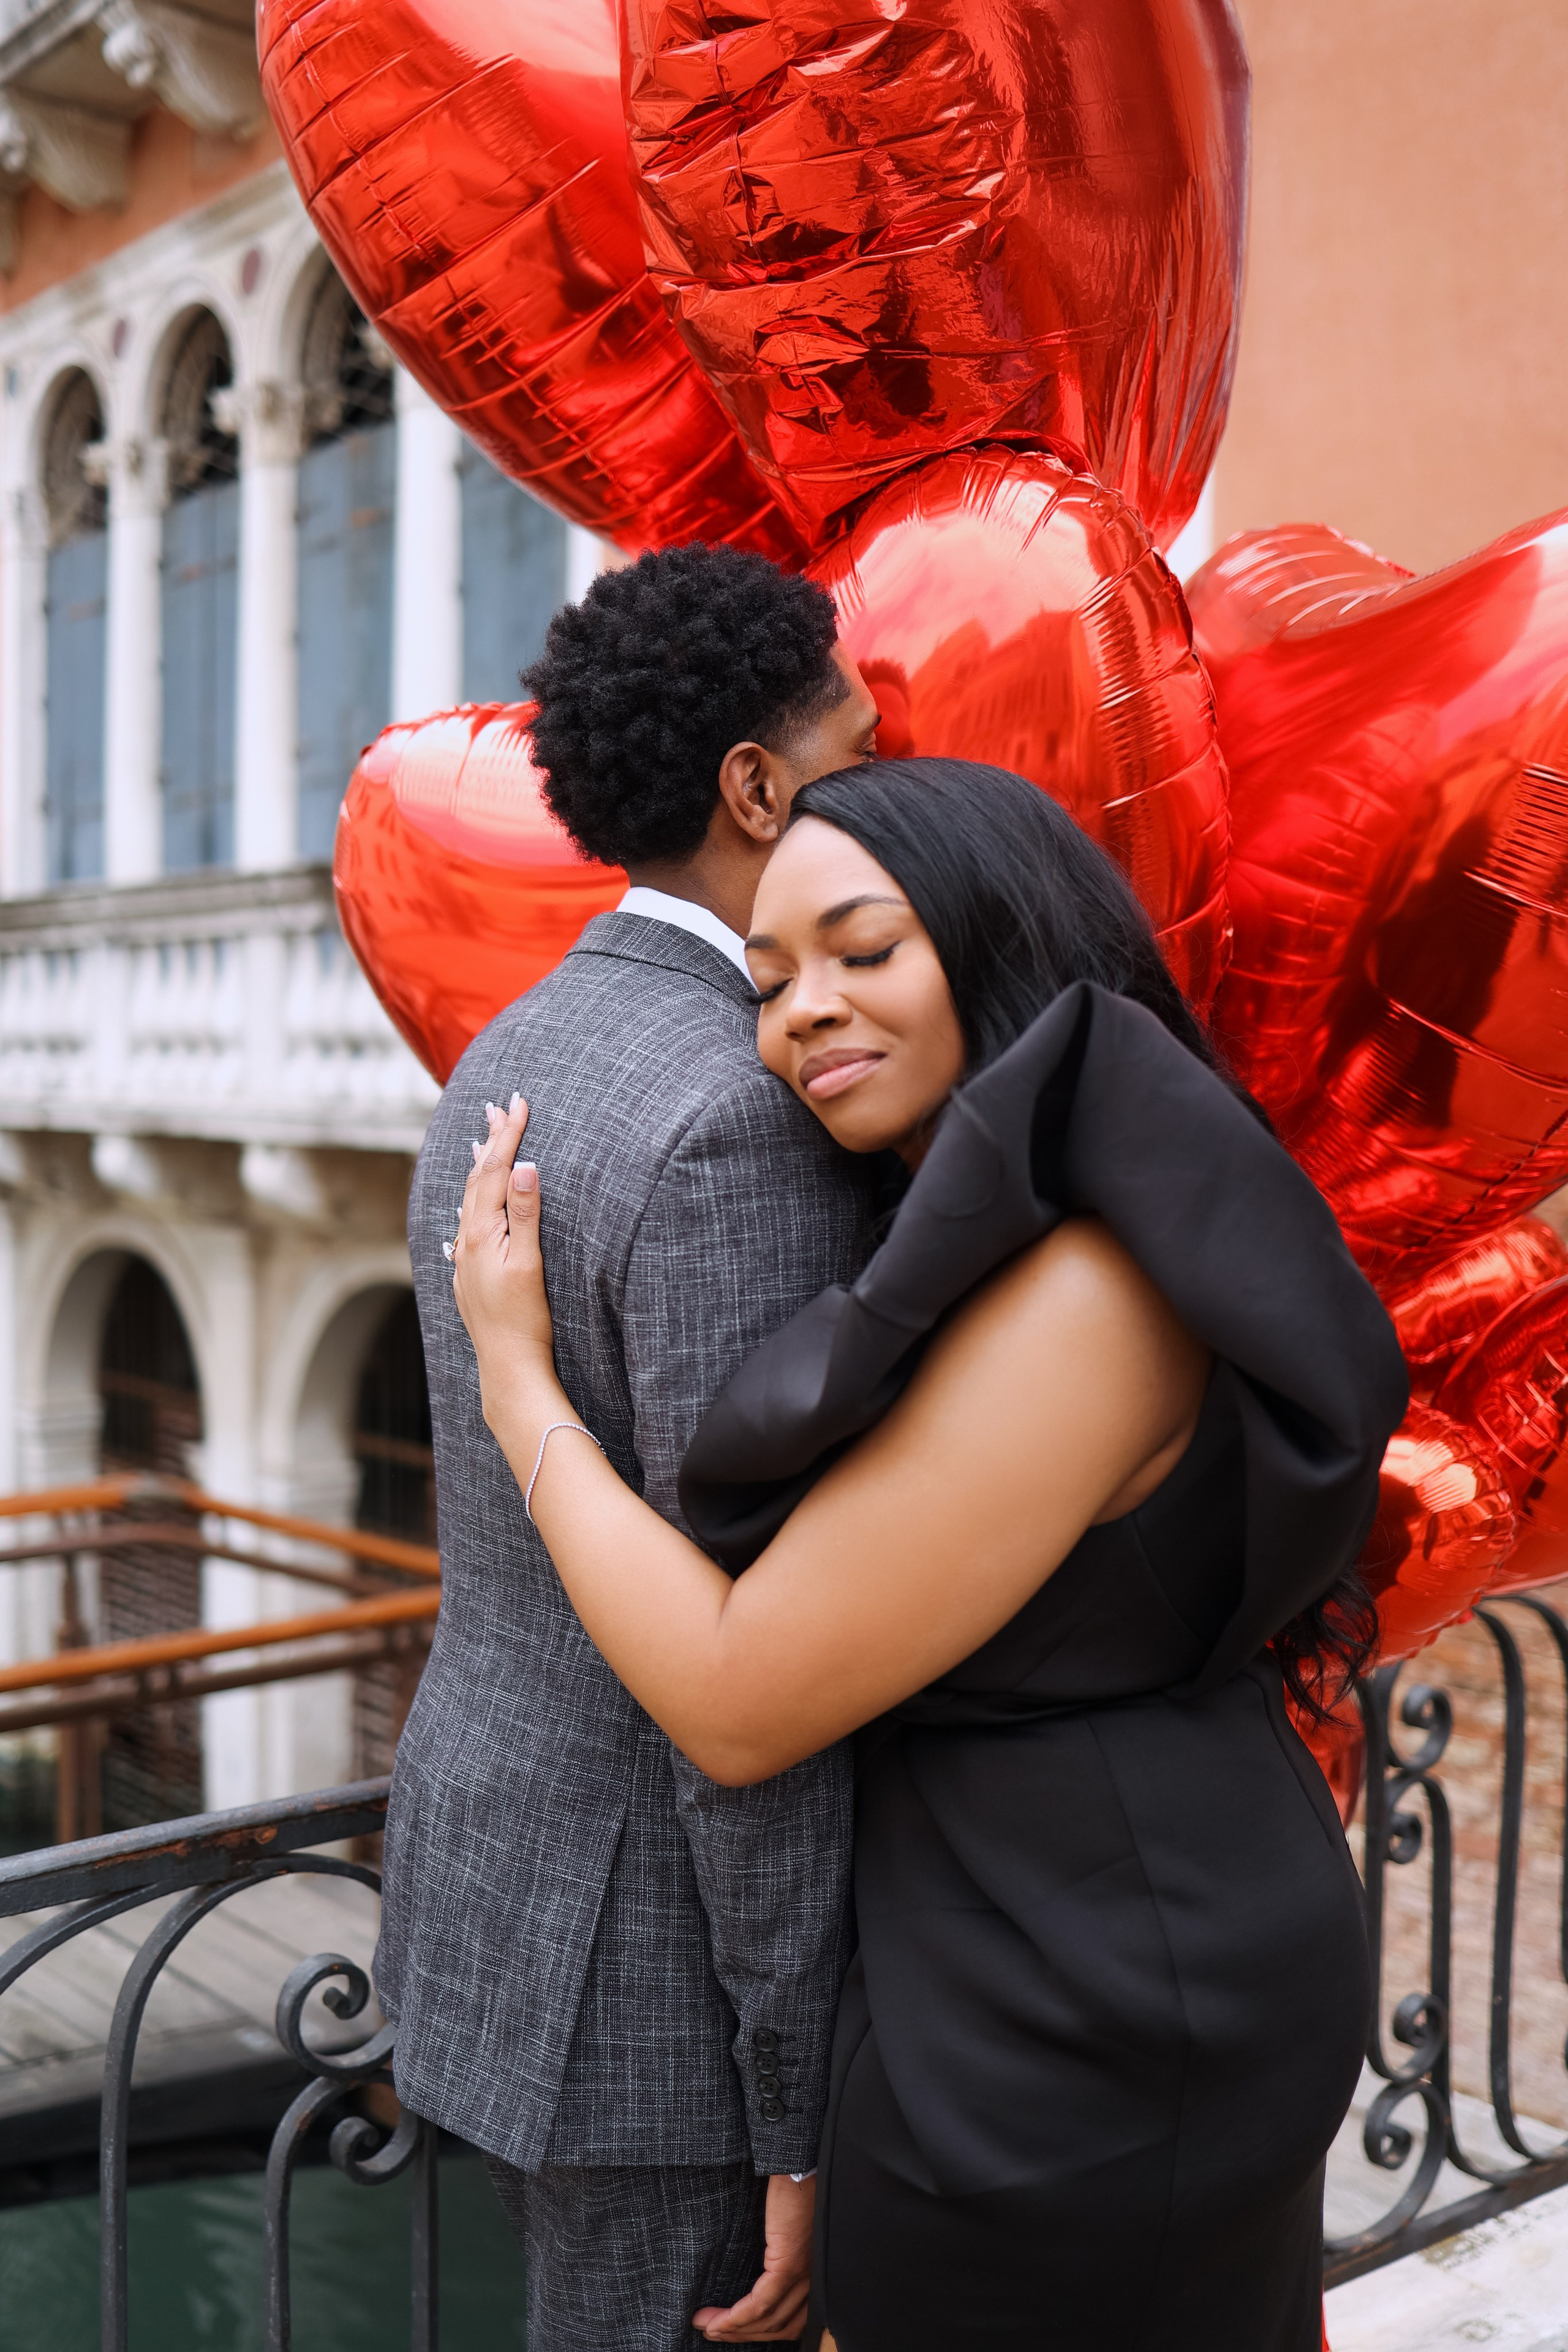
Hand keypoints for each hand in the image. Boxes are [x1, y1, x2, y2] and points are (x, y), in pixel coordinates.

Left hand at [451, 1094, 557, 1405]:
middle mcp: (466, 1241)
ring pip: (470, 1200)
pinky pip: (469, 1222)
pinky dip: (476, 1199)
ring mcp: (465, 1259)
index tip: (519, 1103)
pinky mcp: (471, 1274)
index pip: (496, 1171)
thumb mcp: (530, 1262)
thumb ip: (526, 1213)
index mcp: (480, 1233)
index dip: (509, 1135)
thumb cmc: (525, 1320)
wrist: (507, 1367)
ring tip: (483, 1141)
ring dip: (480, 1168)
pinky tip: (476, 1202)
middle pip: (478, 1179)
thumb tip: (524, 1167)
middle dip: (492, 1141)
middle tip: (499, 1107)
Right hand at [694, 2174, 814, 2342]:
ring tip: (707, 2327)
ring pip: (769, 2321)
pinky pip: (761, 2303)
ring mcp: (803, 2273)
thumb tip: (754, 2271)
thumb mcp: (788, 2229)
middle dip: (743, 2335)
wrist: (800, 2161)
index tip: (731, 2332)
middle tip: (713, 2333)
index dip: (759, 2332)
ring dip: (735, 2330)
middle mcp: (814, 2279)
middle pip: (779, 2327)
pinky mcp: (789, 2263)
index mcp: (814, 2272)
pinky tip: (718, 2320)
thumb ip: (779, 2253)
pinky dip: (736, 2317)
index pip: (790, 2320)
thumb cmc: (793, 2187)